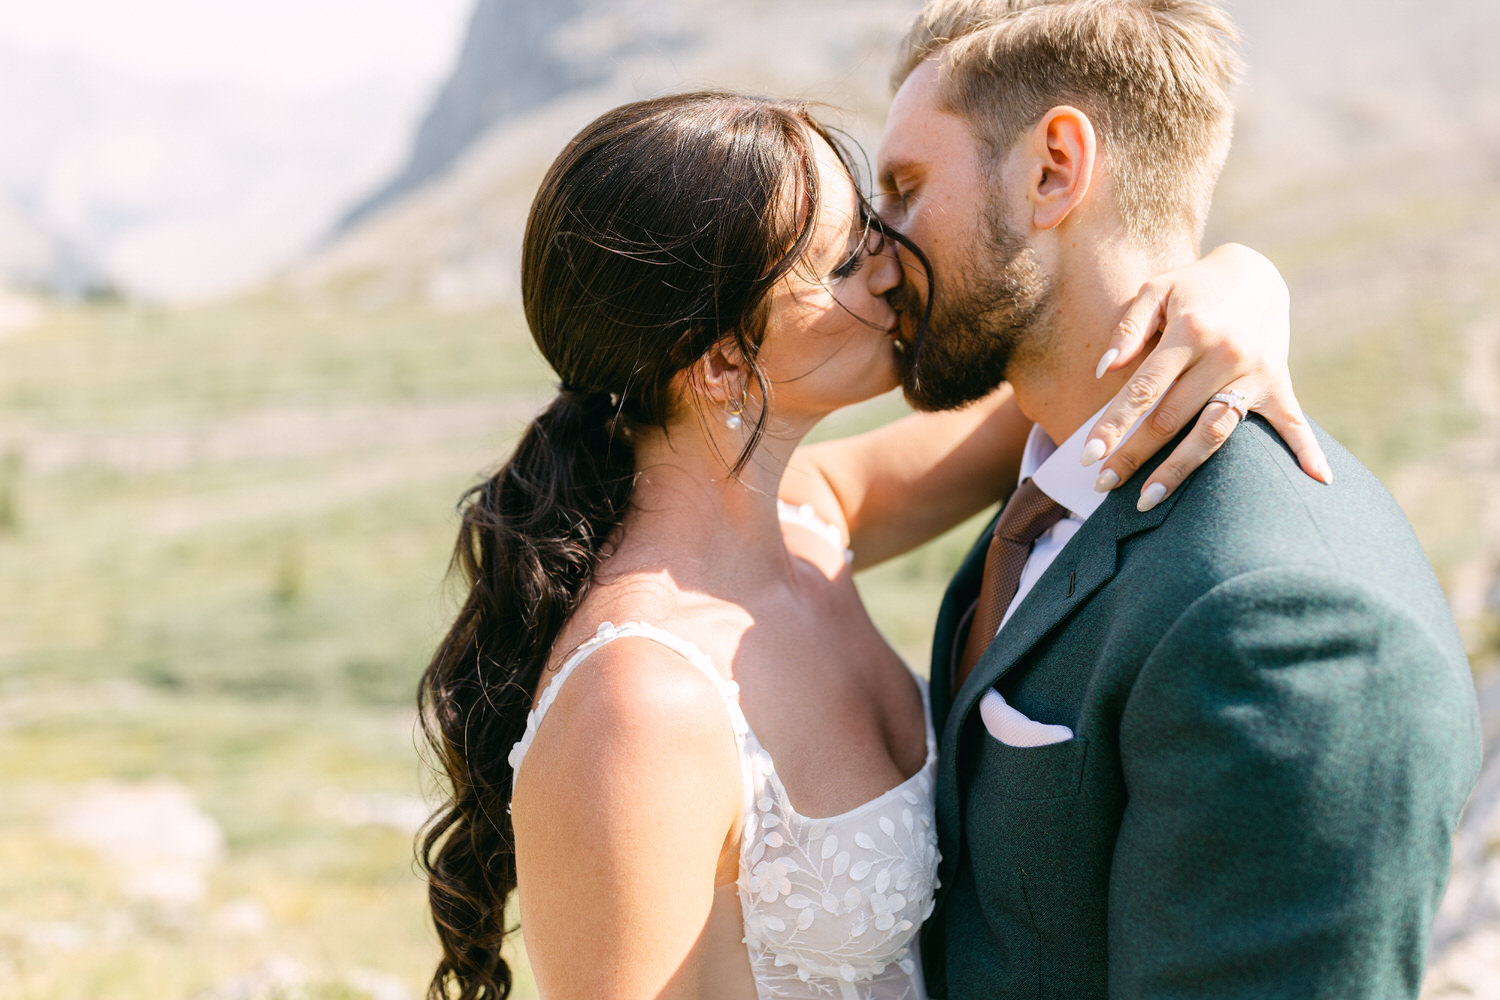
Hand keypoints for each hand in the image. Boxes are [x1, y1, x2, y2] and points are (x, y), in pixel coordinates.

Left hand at [1083, 243, 1331, 510]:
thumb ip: (1129, 329)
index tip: (1089, 455)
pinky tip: (1317, 480)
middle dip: (1134, 454)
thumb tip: (1104, 370)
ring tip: (1147, 500)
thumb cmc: (1192, 288)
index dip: (1114, 424)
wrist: (1255, 274)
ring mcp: (1255, 374)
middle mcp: (1225, 355)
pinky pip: (1294, 423)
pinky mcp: (1278, 384)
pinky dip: (1307, 450)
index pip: (1145, 388)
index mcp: (1191, 331)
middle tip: (1102, 484)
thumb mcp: (1156, 291)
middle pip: (1172, 418)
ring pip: (1214, 432)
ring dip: (1180, 469)